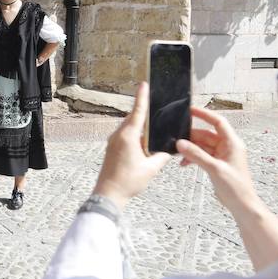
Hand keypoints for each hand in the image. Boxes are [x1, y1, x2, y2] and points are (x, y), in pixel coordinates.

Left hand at [91, 82, 173, 206]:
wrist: (108, 194)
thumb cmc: (128, 182)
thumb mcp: (151, 169)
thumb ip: (162, 156)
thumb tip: (168, 149)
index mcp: (128, 136)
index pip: (137, 112)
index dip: (142, 97)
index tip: (144, 84)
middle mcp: (118, 135)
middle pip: (133, 118)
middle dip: (143, 113)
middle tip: (154, 105)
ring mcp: (113, 141)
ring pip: (128, 128)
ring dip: (139, 126)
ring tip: (152, 128)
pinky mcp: (111, 148)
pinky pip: (124, 136)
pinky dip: (134, 135)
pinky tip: (142, 143)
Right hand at [177, 106, 256, 213]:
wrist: (242, 205)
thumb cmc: (236, 188)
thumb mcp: (214, 169)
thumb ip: (197, 155)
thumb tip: (182, 144)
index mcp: (232, 143)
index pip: (218, 122)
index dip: (204, 115)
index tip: (191, 111)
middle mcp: (228, 147)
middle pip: (207, 134)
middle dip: (192, 137)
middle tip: (178, 139)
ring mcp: (222, 156)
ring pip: (203, 146)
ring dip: (191, 149)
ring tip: (179, 153)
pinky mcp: (217, 164)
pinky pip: (203, 155)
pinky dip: (193, 158)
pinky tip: (184, 163)